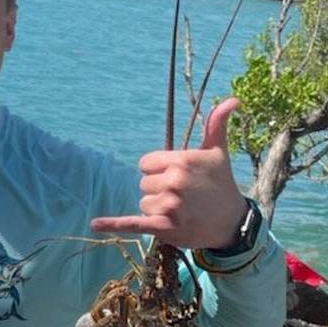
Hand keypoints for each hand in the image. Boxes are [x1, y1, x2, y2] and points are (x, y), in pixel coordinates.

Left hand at [91, 97, 245, 248]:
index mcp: (181, 161)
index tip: (177, 177)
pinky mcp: (164, 227)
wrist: (232, 223)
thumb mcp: (218, 152)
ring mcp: (169, 205)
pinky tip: (95, 224)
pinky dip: (113, 225)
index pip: (145, 164)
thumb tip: (232, 100)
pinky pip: (133, 223)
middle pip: (144, 184)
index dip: (158, 171)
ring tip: (181, 211)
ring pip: (144, 203)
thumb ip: (216, 124)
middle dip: (159, 190)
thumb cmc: (222, 184)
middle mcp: (174, 182)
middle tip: (183, 196)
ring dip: (157, 209)